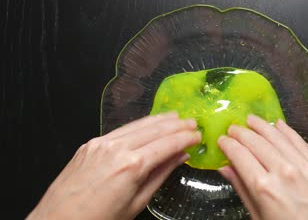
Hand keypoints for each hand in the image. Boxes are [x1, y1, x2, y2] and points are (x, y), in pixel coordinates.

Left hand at [27, 112, 200, 219]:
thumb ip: (160, 175)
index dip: (185, 138)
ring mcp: (102, 143)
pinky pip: (121, 129)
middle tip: (192, 122)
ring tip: (176, 116)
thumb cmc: (99, 219)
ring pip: (138, 124)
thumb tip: (180, 157)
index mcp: (132, 166)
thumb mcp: (137, 203)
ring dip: (160, 119)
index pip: (167, 144)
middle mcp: (117, 148)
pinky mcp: (91, 143)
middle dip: (176, 124)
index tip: (198, 135)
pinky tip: (148, 124)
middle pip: (155, 129)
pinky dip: (139, 124)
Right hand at [217, 115, 307, 219]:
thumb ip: (243, 190)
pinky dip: (287, 131)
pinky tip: (278, 124)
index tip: (222, 140)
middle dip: (242, 132)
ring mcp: (303, 167)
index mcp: (264, 188)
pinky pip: (299, 142)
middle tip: (232, 128)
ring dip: (262, 126)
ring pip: (278, 137)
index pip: (240, 155)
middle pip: (257, 142)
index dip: (229, 145)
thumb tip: (226, 169)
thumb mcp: (259, 218)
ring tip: (251, 119)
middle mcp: (283, 172)